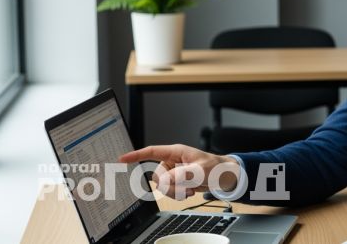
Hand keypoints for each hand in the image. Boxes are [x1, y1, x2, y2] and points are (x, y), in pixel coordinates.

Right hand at [119, 144, 239, 199]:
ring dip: (175, 191)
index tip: (122, 158)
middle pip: (157, 176)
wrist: (224, 176)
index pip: (152, 152)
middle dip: (169, 185)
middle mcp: (172, 161)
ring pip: (162, 186)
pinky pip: (168, 191)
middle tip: (185, 188)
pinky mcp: (176, 181)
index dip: (136, 155)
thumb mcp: (202, 170)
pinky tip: (189, 192)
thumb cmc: (215, 167)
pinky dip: (178, 194)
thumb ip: (184, 173)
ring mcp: (174, 172)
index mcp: (176, 152)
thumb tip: (167, 178)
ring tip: (190, 189)